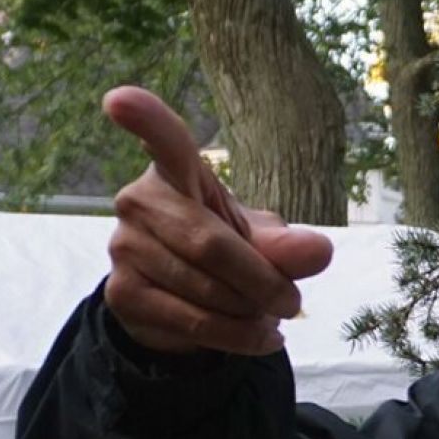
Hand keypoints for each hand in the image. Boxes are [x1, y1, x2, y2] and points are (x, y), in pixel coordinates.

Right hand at [100, 85, 333, 355]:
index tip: (118, 101)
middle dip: (262, 281)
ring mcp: (123, 248)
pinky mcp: (121, 295)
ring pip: (206, 290)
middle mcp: (138, 202)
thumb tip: (319, 251)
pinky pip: (194, 322)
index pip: (164, 141)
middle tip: (292, 301)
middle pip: (209, 244)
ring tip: (271, 316)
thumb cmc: (226, 250)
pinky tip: (262, 338)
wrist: (183, 302)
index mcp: (175, 172)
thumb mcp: (263, 241)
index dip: (145, 120)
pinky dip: (239, 337)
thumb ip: (288, 245)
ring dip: (252, 312)